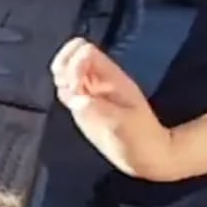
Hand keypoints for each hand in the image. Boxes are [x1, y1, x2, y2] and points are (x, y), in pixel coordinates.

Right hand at [52, 38, 175, 178]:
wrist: (145, 155)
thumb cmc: (140, 138)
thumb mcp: (125, 126)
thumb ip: (101, 112)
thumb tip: (79, 100)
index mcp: (110, 77)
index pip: (85, 50)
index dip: (75, 60)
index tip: (77, 83)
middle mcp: (97, 81)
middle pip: (70, 55)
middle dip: (64, 68)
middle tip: (71, 88)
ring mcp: (88, 92)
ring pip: (64, 71)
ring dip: (62, 80)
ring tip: (74, 99)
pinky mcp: (82, 106)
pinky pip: (66, 90)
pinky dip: (64, 93)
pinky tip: (75, 106)